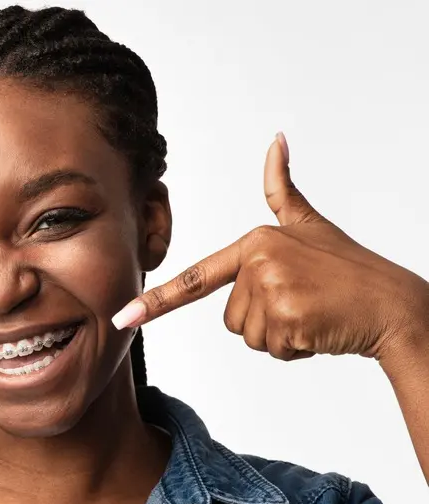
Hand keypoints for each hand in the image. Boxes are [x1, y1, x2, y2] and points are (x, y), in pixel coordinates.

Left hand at [113, 132, 428, 361]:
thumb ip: (282, 191)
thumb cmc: (349, 270)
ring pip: (248, 337)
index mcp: (254, 242)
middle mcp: (257, 262)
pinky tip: (319, 328)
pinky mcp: (286, 317)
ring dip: (279, 337)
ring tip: (311, 314)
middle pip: (229, 318)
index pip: (197, 277)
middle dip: (264, 321)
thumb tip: (275, 140)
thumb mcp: (310, 224)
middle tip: (303, 304)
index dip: (157, 300)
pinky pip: (271, 349)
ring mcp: (271, 290)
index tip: (124, 317)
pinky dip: (295, 349)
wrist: (394, 305)